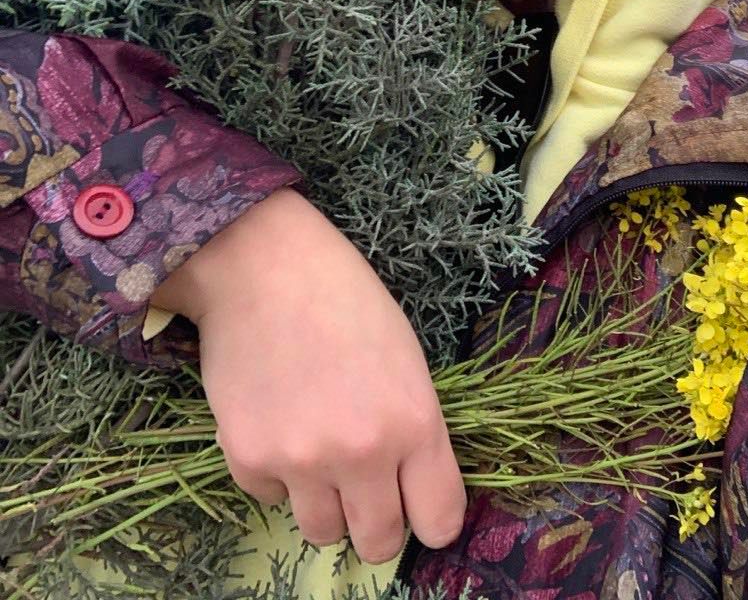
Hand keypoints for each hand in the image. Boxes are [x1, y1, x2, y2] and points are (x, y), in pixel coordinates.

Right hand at [153, 188, 465, 562]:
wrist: (261, 264)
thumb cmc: (344, 297)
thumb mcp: (405, 357)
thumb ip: (412, 427)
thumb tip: (411, 488)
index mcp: (414, 421)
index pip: (440, 520)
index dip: (431, 518)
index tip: (419, 508)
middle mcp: (362, 453)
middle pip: (378, 542)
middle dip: (376, 521)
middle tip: (365, 487)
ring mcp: (302, 461)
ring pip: (323, 533)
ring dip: (324, 502)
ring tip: (317, 446)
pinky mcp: (248, 459)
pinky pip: (271, 498)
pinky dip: (276, 473)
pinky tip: (278, 420)